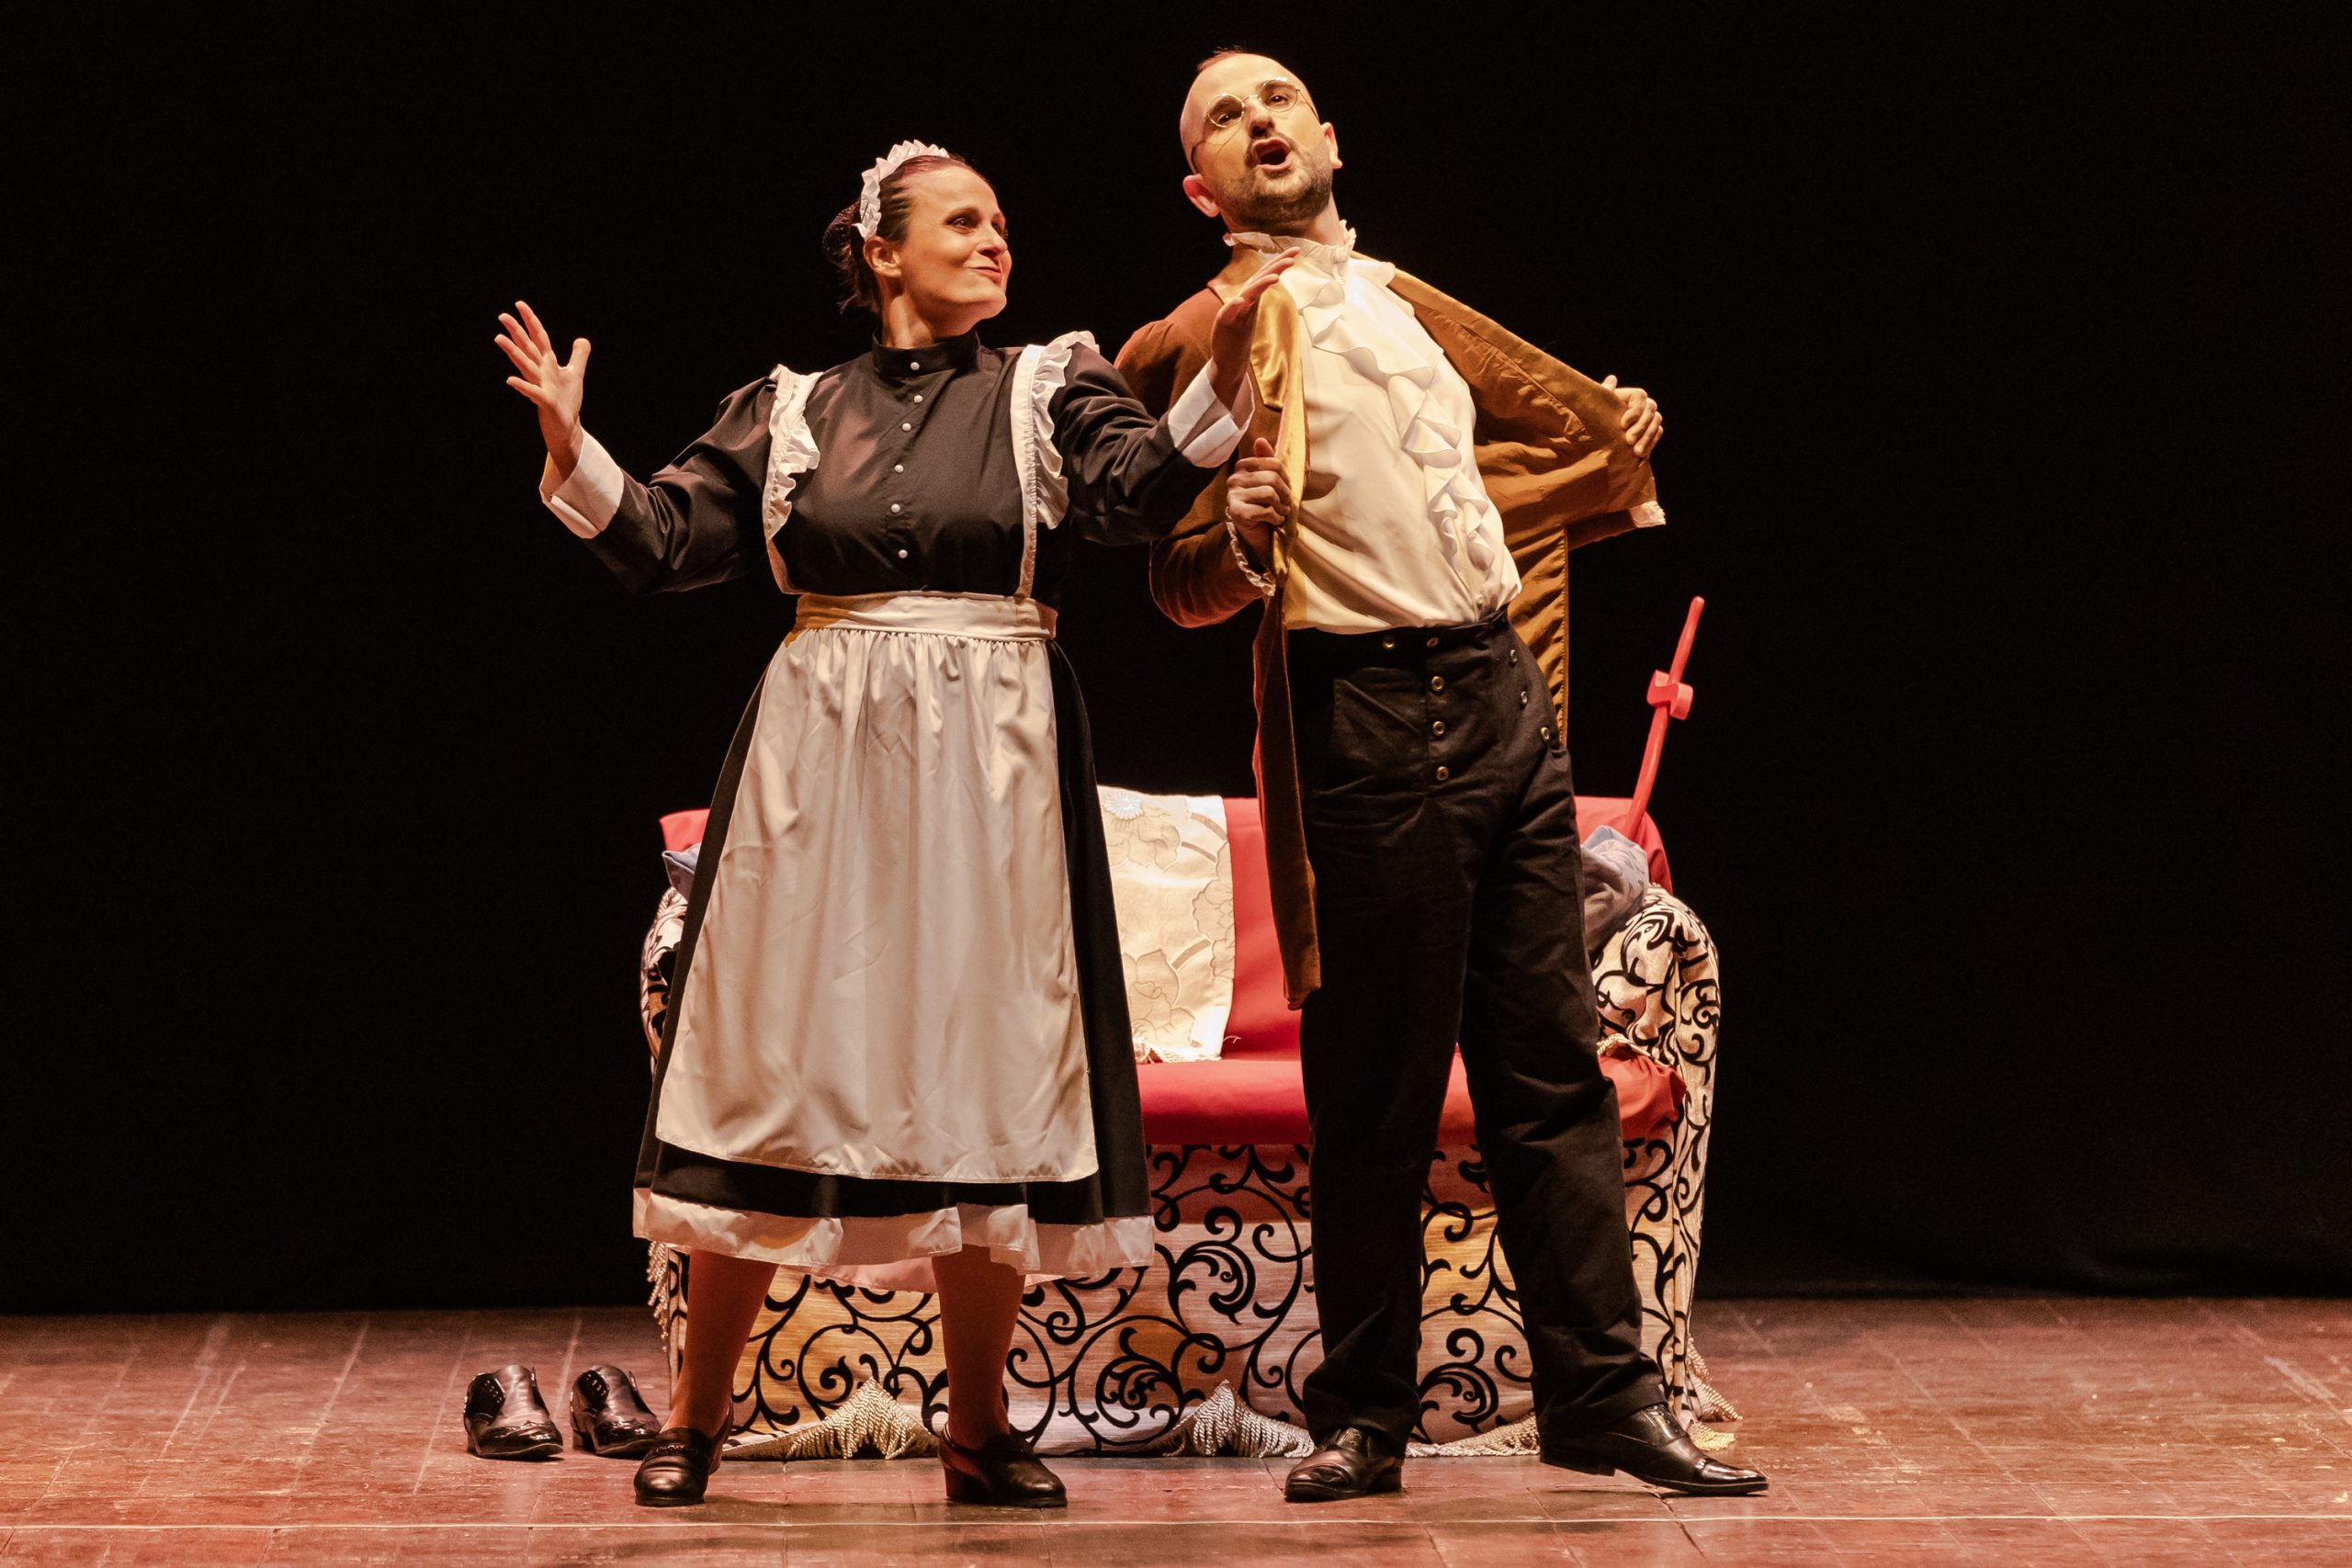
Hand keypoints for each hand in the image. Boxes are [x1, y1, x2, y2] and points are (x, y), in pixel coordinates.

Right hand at [496, 300, 590, 475]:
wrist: (565, 427)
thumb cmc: (566, 401)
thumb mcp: (575, 374)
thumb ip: (578, 356)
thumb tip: (582, 339)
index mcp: (547, 363)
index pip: (538, 338)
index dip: (531, 321)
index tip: (519, 304)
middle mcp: (540, 372)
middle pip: (527, 348)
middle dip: (516, 332)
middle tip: (502, 316)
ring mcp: (540, 386)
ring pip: (525, 366)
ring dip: (513, 352)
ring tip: (498, 338)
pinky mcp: (545, 402)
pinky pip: (532, 392)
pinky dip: (522, 386)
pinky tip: (510, 380)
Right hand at [1207, 248, 1297, 412]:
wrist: (1227, 357)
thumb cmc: (1238, 333)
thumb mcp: (1248, 310)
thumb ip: (1256, 293)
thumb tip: (1270, 275)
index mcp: (1251, 296)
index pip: (1267, 274)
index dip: (1280, 261)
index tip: (1296, 250)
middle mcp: (1243, 300)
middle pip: (1260, 278)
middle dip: (1275, 266)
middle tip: (1292, 257)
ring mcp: (1234, 311)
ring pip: (1248, 293)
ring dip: (1260, 284)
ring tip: (1275, 277)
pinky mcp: (1225, 323)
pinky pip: (1229, 313)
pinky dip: (1234, 305)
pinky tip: (1241, 300)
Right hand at [1226, 437, 1290, 567]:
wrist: (1254, 534)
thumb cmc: (1264, 505)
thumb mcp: (1269, 481)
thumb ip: (1267, 460)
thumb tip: (1260, 439)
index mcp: (1242, 467)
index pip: (1274, 463)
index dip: (1287, 477)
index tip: (1287, 488)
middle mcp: (1234, 479)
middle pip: (1272, 478)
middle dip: (1285, 493)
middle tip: (1287, 504)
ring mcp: (1233, 496)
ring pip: (1269, 494)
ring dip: (1282, 507)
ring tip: (1282, 512)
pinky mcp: (1236, 512)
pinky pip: (1265, 510)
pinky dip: (1276, 517)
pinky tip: (1275, 521)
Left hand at [1602, 373, 1662, 459]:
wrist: (1600, 437)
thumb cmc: (1596, 417)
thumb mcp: (1598, 406)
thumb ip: (1605, 395)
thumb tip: (1612, 380)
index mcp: (1629, 395)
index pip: (1640, 396)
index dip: (1634, 410)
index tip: (1622, 424)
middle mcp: (1642, 404)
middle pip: (1651, 409)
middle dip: (1641, 426)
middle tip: (1628, 441)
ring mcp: (1649, 417)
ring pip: (1656, 423)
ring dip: (1647, 438)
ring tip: (1636, 452)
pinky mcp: (1652, 430)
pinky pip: (1657, 434)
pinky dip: (1650, 444)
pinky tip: (1641, 455)